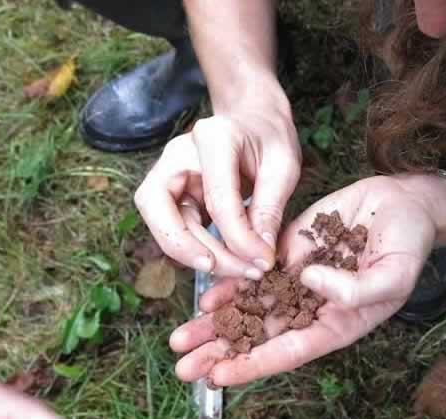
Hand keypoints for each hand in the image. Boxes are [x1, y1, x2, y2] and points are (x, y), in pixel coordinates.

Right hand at [134, 89, 300, 280]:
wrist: (255, 121)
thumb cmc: (270, 138)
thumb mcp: (284, 166)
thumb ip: (270, 208)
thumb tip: (259, 254)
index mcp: (213, 138)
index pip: (216, 198)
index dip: (238, 237)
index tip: (263, 261)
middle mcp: (178, 154)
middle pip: (162, 210)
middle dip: (194, 250)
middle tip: (237, 271)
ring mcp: (168, 173)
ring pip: (162, 223)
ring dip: (193, 254)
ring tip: (236, 270)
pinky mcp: (170, 193)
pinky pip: (172, 227)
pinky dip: (195, 248)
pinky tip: (226, 260)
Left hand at [169, 174, 445, 385]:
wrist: (403, 203)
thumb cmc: (409, 244)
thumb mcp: (395, 272)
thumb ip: (356, 288)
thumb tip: (309, 283)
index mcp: (337, 324)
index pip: (289, 351)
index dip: (253, 365)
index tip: (219, 376)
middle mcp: (311, 309)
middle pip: (259, 336)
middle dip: (221, 352)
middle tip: (183, 368)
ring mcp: (296, 281)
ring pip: (249, 308)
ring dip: (215, 325)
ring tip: (178, 341)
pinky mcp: (287, 253)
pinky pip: (253, 273)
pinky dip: (229, 286)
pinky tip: (204, 299)